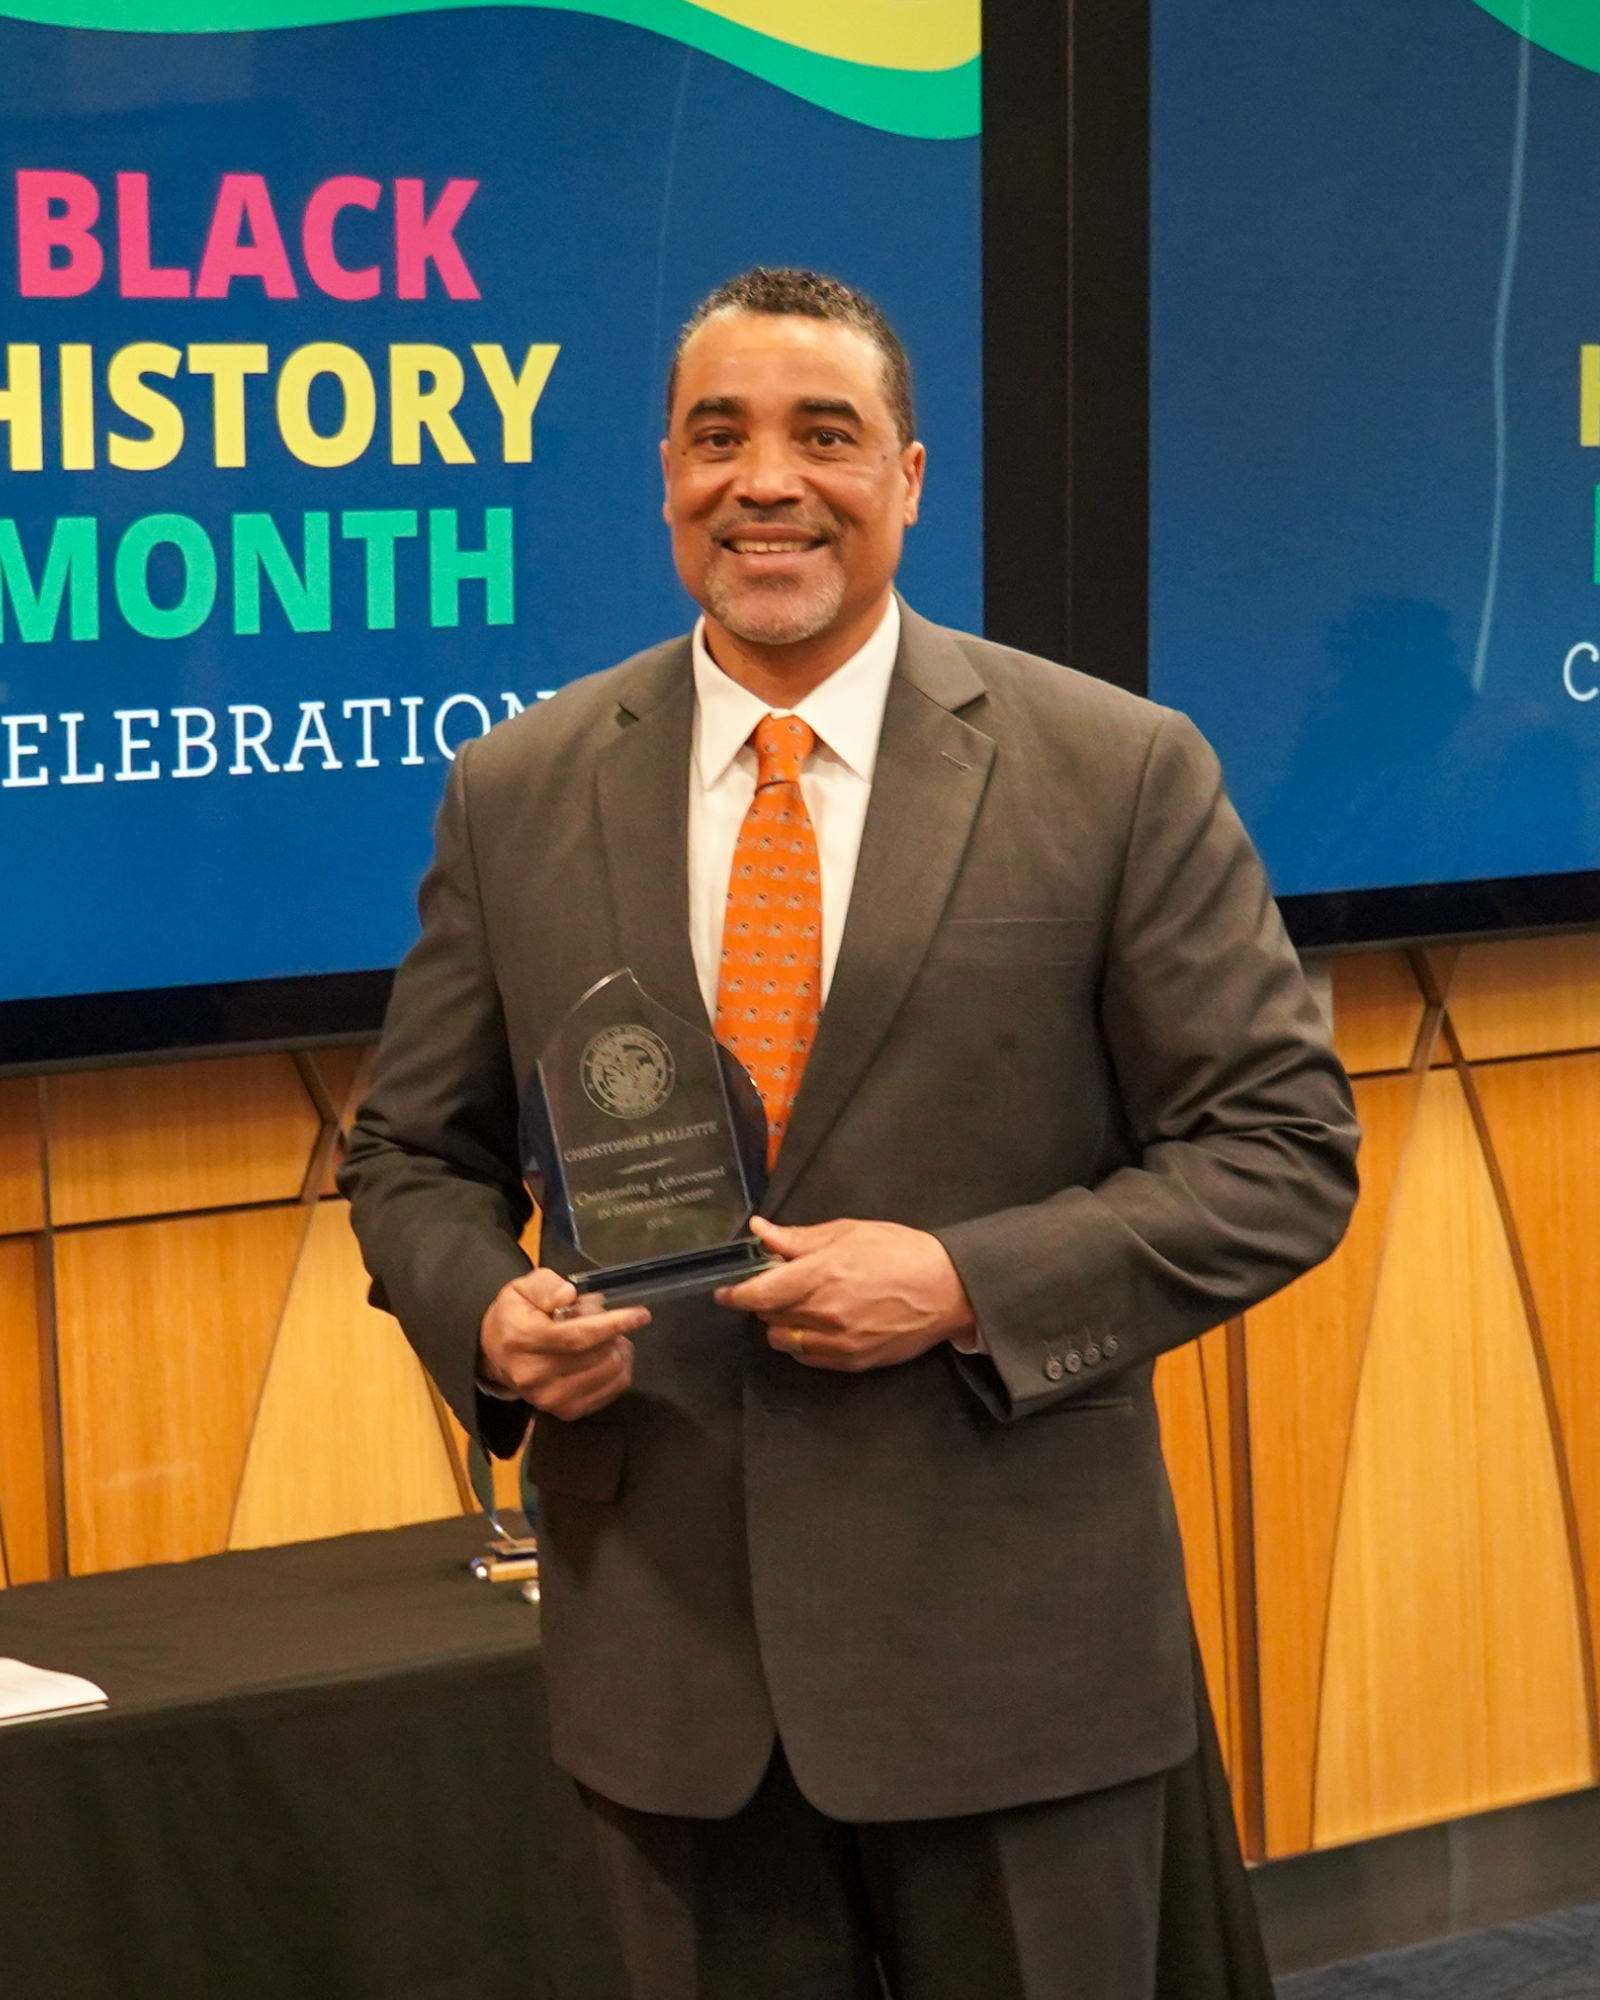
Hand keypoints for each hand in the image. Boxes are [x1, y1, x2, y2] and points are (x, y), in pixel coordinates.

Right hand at [479, 1269, 648, 1418]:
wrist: (495, 1355)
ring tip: (608, 1339)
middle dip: (615, 1333)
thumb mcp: (522, 1288)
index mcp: (522, 1339)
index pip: (576, 1336)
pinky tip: (608, 1357)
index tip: (641, 1315)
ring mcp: (549, 1398)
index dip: (613, 1325)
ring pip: (608, 1374)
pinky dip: (618, 1373)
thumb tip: (568, 1295)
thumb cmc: (515, 1316)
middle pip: (597, 1356)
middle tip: (610, 1321)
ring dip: (619, 1352)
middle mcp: (534, 1374)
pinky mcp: (564, 1412)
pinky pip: (609, 1393)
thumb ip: (545, 1286)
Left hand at [715, 1216, 975, 1371]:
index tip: (725, 1292)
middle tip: (778, 1287)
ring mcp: (839, 1341)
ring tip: (801, 1307)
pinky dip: (803, 1343)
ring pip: (784, 1340)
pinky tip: (819, 1326)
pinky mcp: (852, 1361)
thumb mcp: (849, 1233)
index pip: (759, 1293)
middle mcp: (825, 1312)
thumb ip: (799, 1238)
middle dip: (765, 1301)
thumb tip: (761, 1231)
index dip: (735, 1294)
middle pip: (768, 1316)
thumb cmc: (901, 1252)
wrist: (948, 1289)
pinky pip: (808, 1358)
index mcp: (822, 1274)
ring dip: (781, 1324)